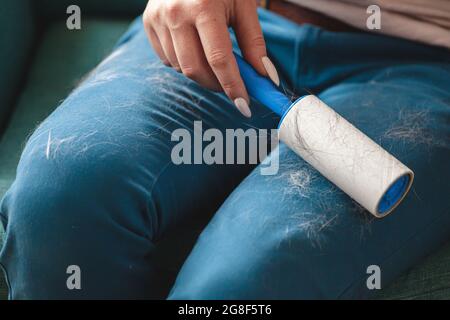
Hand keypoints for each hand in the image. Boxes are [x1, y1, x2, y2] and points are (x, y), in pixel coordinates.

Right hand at [143, 0, 279, 116]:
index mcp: (203, 6)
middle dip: (216, 86)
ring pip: (180, 67)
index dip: (233, 87)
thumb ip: (254, 43)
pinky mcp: (148, 22)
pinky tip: (195, 50)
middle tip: (232, 87)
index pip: (219, 60)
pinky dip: (184, 63)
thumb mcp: (243, 5)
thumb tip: (266, 78)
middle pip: (195, 70)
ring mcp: (157, 18)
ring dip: (202, 74)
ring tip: (215, 63)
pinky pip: (167, 59)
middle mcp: (175, 14)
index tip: (244, 106)